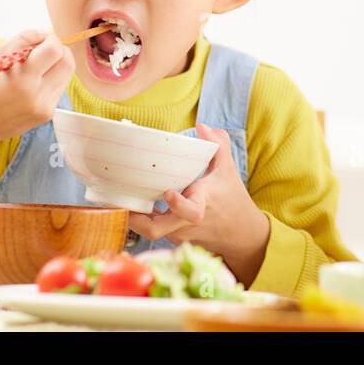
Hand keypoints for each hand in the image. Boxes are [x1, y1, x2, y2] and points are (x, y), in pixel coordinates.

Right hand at [0, 30, 73, 141]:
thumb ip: (22, 40)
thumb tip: (45, 33)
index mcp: (22, 80)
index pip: (55, 51)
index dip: (51, 39)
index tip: (40, 39)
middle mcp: (38, 97)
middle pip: (68, 63)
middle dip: (60, 50)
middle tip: (43, 49)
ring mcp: (45, 109)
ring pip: (67, 76)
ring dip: (56, 64)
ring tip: (36, 66)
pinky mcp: (46, 116)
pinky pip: (58, 89)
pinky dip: (51, 79)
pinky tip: (33, 82)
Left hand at [126, 124, 269, 283]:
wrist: (241, 233)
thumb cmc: (232, 198)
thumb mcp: (228, 169)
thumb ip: (217, 145)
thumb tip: (201, 125)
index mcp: (202, 204)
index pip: (190, 211)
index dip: (177, 204)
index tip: (167, 192)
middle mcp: (187, 223)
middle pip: (157, 230)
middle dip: (137, 220)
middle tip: (124, 201)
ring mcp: (178, 233)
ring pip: (150, 232)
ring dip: (135, 218)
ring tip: (122, 199)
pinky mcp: (174, 239)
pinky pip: (154, 231)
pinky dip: (143, 219)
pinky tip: (135, 203)